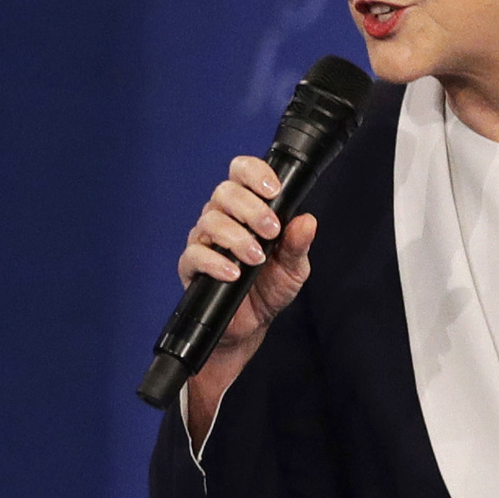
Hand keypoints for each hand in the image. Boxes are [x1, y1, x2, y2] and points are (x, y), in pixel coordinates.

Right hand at [174, 155, 317, 445]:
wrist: (251, 325)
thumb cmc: (270, 288)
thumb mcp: (294, 267)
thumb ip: (298, 244)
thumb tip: (307, 221)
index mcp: (247, 208)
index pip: (242, 172)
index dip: (254, 172)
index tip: (273, 190)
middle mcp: (223, 218)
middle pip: (223, 192)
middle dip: (250, 208)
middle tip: (270, 231)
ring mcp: (204, 241)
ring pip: (209, 220)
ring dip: (236, 236)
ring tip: (256, 257)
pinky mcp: (191, 266)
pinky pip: (194, 254)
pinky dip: (215, 261)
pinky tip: (233, 273)